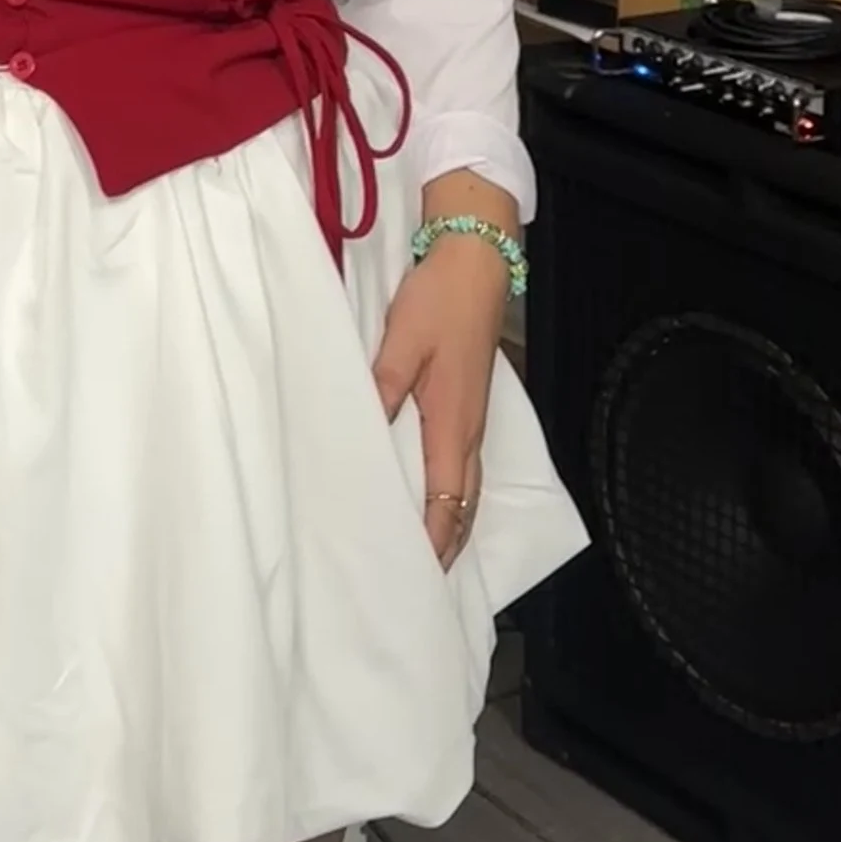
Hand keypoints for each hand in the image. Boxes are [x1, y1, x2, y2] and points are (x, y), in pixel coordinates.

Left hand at [375, 228, 509, 569]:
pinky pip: (464, 464)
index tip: (414, 575)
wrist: (477, 261)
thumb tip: (364, 433)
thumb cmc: (440, 300)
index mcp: (455, 424)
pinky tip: (433, 495)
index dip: (435, 542)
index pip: (448, 501)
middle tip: (417, 580)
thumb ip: (384, 387)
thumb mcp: (402, 341)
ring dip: (451, 521)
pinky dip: (453, 493)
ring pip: (466, 487)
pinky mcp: (469, 402)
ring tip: (425, 553)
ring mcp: (473, 417)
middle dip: (446, 545)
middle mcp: (470, 430)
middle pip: (464, 504)